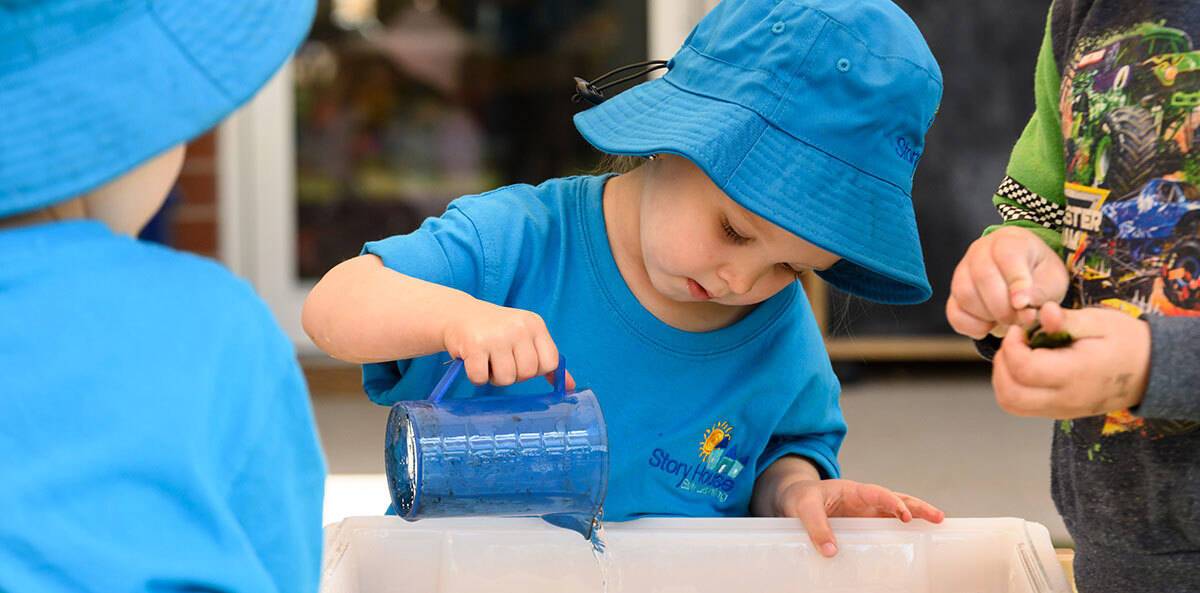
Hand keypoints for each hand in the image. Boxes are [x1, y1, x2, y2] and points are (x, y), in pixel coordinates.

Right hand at [442, 300, 574, 388]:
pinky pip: (481, 378)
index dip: (535, 370)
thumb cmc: (496, 331)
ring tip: (487, 361)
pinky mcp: (474, 344)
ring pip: (506, 379)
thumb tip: (569, 387)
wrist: (459, 314)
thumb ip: (546, 360)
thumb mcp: (525, 337)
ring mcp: (496, 335)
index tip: (520, 362)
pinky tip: (473, 362)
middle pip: (527, 373)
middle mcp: (518, 327)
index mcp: (534, 324)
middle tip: (500, 362)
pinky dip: (476, 377)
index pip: (550, 362)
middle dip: (513, 376)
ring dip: (494, 378)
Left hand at [772, 478, 943, 557]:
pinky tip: (914, 542)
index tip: (903, 515)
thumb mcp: (804, 509)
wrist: (791, 500)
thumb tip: (832, 552)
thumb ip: (816, 527)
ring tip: (936, 524)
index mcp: (853, 490)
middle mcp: (864, 501)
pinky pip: (885, 529)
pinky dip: (901, 532)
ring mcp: (866, 514)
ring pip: (895, 514)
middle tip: (938, 517)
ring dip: (915, 518)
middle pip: (896, 500)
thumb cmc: (799, 498)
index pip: (878, 494)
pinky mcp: (863, 527)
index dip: (891, 502)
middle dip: (917, 507)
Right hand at [947, 227, 1067, 338]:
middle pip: (983, 278)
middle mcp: (979, 252)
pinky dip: (972, 326)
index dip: (1016, 282)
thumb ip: (1041, 294)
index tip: (1023, 304)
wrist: (1022, 273)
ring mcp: (962, 272)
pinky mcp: (953, 294)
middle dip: (1003, 307)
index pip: (1007, 257)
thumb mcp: (1052, 279)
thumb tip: (1024, 312)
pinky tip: (990, 325)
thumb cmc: (1038, 273)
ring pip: (966, 295)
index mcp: (1008, 242)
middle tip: (1019, 320)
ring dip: (988, 316)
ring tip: (1007, 321)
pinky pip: (954, 312)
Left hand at [992, 302, 1148, 417]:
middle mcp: (1065, 399)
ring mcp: (1061, 410)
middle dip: (1002, 363)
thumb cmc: (1127, 342)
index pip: (1024, 369)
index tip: (1020, 329)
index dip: (1011, 346)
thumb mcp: (1101, 322)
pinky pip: (1022, 406)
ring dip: (1003, 377)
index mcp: (1076, 374)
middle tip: (1015, 342)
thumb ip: (1068, 320)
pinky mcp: (1058, 412)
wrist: (1151, 371)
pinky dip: (1013, 386)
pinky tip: (1026, 365)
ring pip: (1011, 404)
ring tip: (1018, 353)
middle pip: (1010, 394)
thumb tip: (1045, 312)